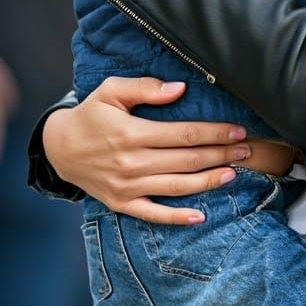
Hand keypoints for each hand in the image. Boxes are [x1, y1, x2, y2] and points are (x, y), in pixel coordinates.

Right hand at [42, 77, 251, 224]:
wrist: (59, 148)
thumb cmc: (90, 115)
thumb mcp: (111, 91)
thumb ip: (145, 88)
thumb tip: (179, 89)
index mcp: (132, 134)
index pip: (183, 135)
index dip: (214, 133)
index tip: (237, 131)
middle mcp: (131, 163)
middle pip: (187, 160)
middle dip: (221, 155)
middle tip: (247, 150)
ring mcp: (127, 187)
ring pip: (177, 187)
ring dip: (209, 182)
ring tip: (233, 174)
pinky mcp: (121, 203)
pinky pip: (153, 214)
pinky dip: (176, 218)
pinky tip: (199, 217)